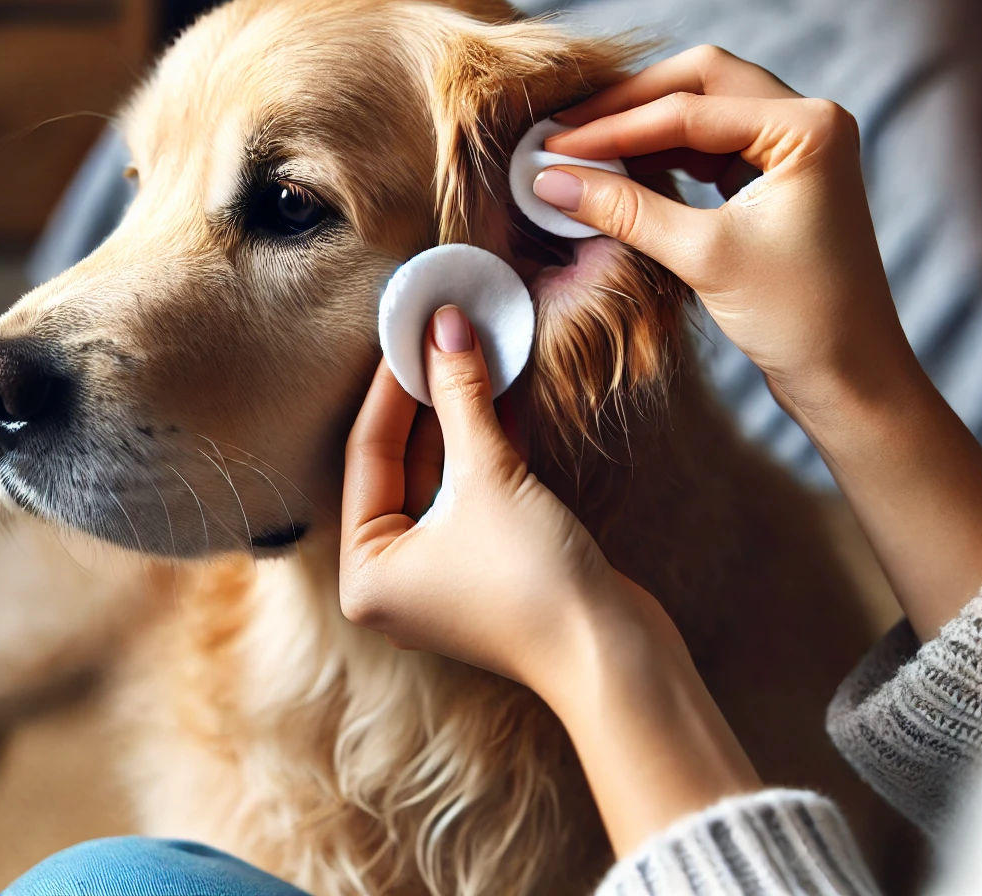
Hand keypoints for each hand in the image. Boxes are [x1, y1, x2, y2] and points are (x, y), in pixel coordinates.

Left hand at [340, 305, 759, 852]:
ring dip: (460, 414)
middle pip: (403, 461)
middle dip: (427, 396)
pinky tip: (499, 391)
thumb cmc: (533, 583)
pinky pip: (473, 489)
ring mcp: (442, 570)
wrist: (615, 655)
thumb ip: (461, 398)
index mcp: (366, 570)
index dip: (393, 387)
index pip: (369, 454)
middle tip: (440, 332)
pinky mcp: (486, 562)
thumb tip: (445, 327)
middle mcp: (394, 574)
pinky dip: (486, 444)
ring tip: (471, 348)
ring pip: (442, 472)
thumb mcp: (488, 478)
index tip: (411, 331)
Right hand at [535, 44, 916, 426]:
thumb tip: (550, 180)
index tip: (553, 145)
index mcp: (807, 126)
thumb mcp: (702, 257)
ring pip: (703, 111)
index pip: (688, 109)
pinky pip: (710, 148)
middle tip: (567, 128)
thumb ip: (625, 210)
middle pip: (700, 82)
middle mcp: (806, 121)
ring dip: (644, 127)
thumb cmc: (796, 317)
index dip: (612, 127)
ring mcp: (793, 149)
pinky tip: (624, 170)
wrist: (847, 373)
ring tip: (585, 149)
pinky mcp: (776, 180)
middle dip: (629, 104)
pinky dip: (664, 155)